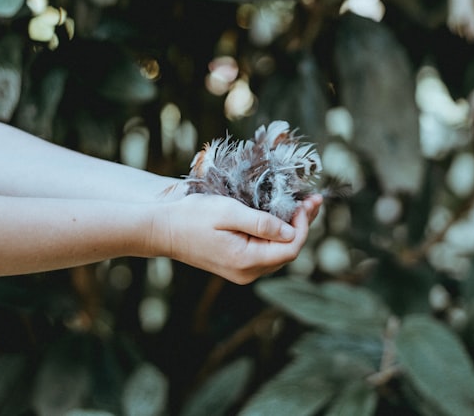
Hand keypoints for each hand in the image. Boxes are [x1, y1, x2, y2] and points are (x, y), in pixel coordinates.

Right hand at [157, 193, 322, 283]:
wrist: (162, 229)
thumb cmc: (192, 216)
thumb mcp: (228, 212)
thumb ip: (261, 222)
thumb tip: (291, 231)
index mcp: (246, 261)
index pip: (291, 248)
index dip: (304, 225)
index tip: (307, 202)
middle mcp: (247, 273)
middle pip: (288, 252)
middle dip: (302, 225)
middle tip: (311, 200)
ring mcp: (242, 272)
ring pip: (278, 252)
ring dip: (292, 229)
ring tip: (300, 205)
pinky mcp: (237, 265)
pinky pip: (266, 252)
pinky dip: (277, 234)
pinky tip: (281, 217)